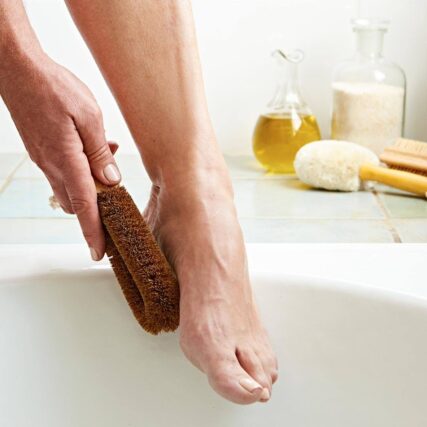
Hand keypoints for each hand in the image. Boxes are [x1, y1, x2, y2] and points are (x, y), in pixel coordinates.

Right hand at [0, 54, 120, 259]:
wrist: (17, 68)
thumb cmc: (52, 87)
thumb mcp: (89, 116)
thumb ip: (100, 152)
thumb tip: (111, 181)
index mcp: (66, 161)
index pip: (84, 207)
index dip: (93, 232)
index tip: (99, 252)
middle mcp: (52, 166)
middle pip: (78, 203)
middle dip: (96, 210)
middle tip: (115, 203)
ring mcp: (44, 160)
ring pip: (72, 188)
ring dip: (91, 186)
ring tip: (107, 163)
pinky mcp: (42, 151)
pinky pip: (65, 171)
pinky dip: (82, 170)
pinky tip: (95, 149)